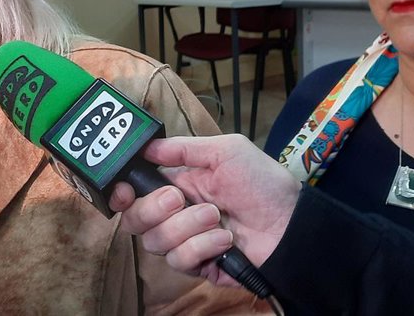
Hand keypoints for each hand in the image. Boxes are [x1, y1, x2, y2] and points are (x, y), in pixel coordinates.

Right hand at [108, 134, 300, 286]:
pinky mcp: (199, 266)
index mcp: (176, 185)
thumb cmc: (263, 183)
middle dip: (152, 209)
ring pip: (155, 242)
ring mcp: (186, 242)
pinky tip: (225, 241)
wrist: (292, 224)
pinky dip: (202, 247)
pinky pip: (180, 260)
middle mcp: (174, 215)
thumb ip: (183, 148)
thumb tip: (146, 146)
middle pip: (135, 220)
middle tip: (179, 199)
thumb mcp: (226, 151)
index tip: (123, 191)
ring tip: (217, 218)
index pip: (132, 193)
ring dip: (186, 227)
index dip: (121, 194)